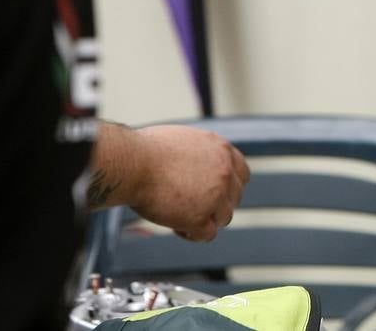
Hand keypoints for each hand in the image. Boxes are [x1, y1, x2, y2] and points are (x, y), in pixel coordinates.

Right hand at [125, 125, 248, 241]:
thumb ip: (201, 154)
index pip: (242, 174)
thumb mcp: (185, 140)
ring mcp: (215, 195)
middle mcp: (224, 172)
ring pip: (224, 218)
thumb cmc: (146, 150)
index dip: (229, 186)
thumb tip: (198, 165)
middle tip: (191, 205)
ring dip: (206, 220)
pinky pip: (207, 235)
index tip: (214, 193)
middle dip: (216, 204)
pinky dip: (193, 234)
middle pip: (235, 197)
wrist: (133, 163)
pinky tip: (176, 227)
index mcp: (222, 150)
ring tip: (179, 216)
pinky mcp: (199, 217)